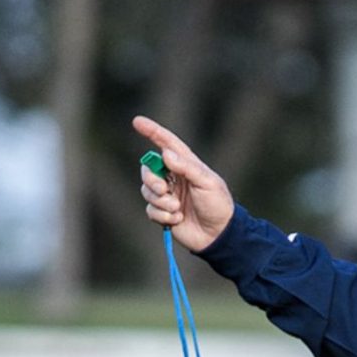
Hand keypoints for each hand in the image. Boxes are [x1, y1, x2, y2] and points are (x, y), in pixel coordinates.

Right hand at [134, 115, 234, 251]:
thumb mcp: (207, 183)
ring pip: (147, 191)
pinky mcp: (163, 212)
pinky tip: (178, 219)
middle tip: (163, 188)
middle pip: (148, 170)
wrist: (218, 235)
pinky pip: (150, 210)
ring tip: (178, 208)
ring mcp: (168, 195)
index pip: (167, 144)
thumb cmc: (218, 205)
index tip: (137, 121)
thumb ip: (187, 167)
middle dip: (151, 179)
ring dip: (161, 201)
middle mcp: (174, 178)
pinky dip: (162, 215)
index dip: (152, 132)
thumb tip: (166, 153)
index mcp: (186, 165)